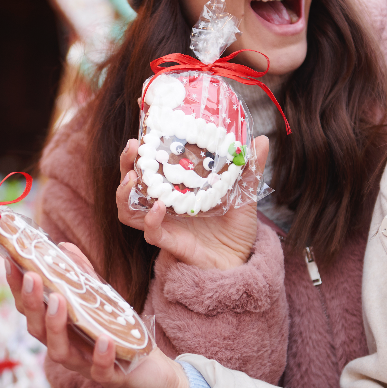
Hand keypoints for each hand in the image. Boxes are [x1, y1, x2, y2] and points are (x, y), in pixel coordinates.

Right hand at [9, 263, 190, 387]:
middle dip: (32, 303)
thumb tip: (63, 246)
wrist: (150, 369)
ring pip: (59, 351)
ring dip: (56, 325)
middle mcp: (65, 347)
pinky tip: (104, 338)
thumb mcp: (100, 299)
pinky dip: (100, 355)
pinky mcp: (109, 376)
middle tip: (31, 276)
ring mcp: (84, 364)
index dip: (18, 288)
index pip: (30, 309)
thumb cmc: (117, 332)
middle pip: (37, 329)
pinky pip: (100, 370)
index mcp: (58, 329)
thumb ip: (82, 275)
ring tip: (58, 300)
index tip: (11, 262)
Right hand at [116, 135, 269, 269]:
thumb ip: (249, 169)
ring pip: (128, 209)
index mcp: (176, 188)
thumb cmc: (237, 228)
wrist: (241, 260)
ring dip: (124, 193)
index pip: (150, 164)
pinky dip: (151, 219)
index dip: (142, 148)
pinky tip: (159, 207)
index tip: (144, 127)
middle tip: (134, 145)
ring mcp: (163, 223)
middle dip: (127, 163)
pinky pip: (151, 231)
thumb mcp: (245, 193)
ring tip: (132, 177)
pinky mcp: (169, 242)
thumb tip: (263, 139)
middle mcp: (164, 204)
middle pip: (132, 182)